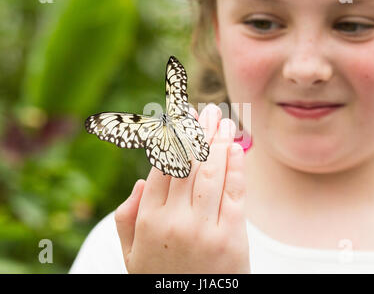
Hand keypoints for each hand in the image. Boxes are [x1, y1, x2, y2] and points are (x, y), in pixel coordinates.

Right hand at [115, 104, 249, 272]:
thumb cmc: (160, 278)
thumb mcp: (131, 254)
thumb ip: (127, 217)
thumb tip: (142, 181)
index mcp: (149, 220)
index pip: (162, 165)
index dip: (173, 137)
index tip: (180, 116)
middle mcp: (176, 219)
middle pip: (188, 162)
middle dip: (197, 130)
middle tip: (204, 108)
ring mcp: (205, 227)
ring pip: (212, 171)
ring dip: (218, 140)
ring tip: (222, 118)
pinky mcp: (232, 236)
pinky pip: (234, 192)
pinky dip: (236, 165)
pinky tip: (236, 146)